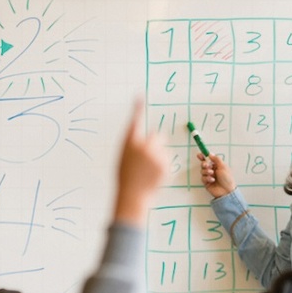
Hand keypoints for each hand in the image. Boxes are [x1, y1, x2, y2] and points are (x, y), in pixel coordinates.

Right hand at [113, 101, 166, 224]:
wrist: (133, 195)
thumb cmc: (126, 178)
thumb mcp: (124, 159)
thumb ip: (133, 146)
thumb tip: (144, 140)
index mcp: (129, 144)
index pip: (134, 121)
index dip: (137, 109)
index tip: (139, 97)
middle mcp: (142, 146)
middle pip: (157, 135)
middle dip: (156, 142)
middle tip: (150, 154)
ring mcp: (155, 155)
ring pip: (163, 149)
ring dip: (159, 156)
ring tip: (148, 170)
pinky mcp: (165, 164)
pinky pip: (167, 160)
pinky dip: (163, 166)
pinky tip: (154, 175)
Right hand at [199, 152, 236, 198]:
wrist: (227, 190)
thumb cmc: (227, 178)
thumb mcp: (223, 166)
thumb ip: (216, 159)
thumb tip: (210, 154)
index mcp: (217, 166)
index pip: (208, 160)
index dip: (203, 157)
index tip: (199, 155)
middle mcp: (212, 170)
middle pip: (203, 165)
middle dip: (204, 164)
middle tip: (207, 166)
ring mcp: (209, 176)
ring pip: (202, 171)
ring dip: (206, 171)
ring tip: (212, 174)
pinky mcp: (206, 183)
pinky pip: (203, 178)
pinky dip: (207, 178)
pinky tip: (212, 180)